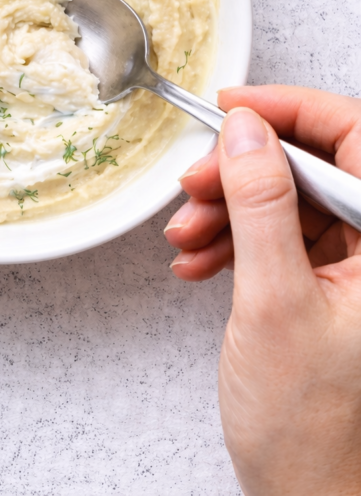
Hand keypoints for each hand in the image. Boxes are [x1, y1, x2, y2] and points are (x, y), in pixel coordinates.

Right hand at [165, 86, 360, 494]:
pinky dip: (233, 240)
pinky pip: (277, 235)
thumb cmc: (310, 426)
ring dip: (228, 209)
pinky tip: (200, 260)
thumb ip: (261, 206)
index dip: (293, 110)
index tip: (235, 105)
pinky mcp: (325, 284)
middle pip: (311, 166)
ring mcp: (353, 268)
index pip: (355, 138)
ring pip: (286, 199)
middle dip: (242, 171)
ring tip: (187, 236)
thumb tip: (246, 131)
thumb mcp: (274, 302)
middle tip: (195, 184)